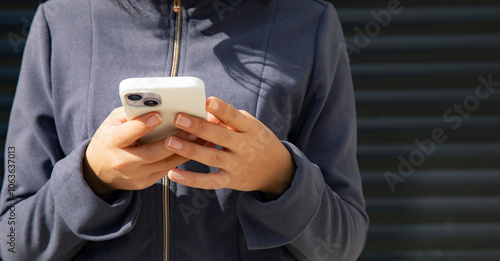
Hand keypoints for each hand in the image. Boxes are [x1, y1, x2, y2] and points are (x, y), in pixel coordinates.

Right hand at [83, 107, 195, 197]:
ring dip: (186, 150)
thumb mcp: (112, 123)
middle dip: (175, 140)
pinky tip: (197, 148)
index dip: (142, 125)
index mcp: (112, 142)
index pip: (127, 134)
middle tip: (193, 127)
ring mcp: (136, 175)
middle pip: (152, 153)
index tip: (158, 115)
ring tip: (202, 137)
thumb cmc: (109, 140)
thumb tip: (155, 102)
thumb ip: (131, 113)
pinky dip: (183, 158)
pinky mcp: (146, 182)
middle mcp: (123, 161)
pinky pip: (168, 169)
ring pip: (165, 163)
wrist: (99, 173)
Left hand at [165, 97, 295, 196]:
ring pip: (212, 158)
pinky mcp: (231, 181)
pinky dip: (192, 179)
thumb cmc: (257, 141)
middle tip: (179, 118)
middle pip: (220, 136)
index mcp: (250, 129)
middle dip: (199, 127)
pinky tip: (174, 174)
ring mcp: (237, 165)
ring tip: (170, 142)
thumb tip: (203, 113)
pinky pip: (210, 181)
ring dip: (190, 150)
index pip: (235, 117)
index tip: (208, 101)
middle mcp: (245, 147)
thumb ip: (228, 119)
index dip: (222, 110)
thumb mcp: (250, 126)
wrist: (277, 170)